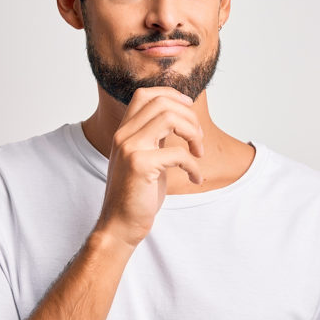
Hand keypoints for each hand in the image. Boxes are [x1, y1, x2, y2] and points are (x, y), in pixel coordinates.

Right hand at [94, 87, 204, 248]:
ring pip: (169, 118)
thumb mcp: (146, 158)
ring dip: (193, 133)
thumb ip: (155, 138)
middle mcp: (124, 135)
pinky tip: (196, 178)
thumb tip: (179, 120)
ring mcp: (130, 148)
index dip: (172, 95)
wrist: (120, 225)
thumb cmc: (137, 195)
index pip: (145, 94)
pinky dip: (194, 166)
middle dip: (189, 116)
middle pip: (161, 102)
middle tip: (198, 139)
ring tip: (199, 153)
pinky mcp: (140, 165)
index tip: (189, 110)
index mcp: (125, 132)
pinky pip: (178, 153)